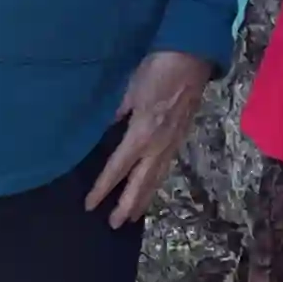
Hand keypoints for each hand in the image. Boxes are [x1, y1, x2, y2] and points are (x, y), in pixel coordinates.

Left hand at [87, 48, 218, 227]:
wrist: (193, 57)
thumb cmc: (157, 69)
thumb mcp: (129, 90)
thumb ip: (116, 114)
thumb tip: (103, 131)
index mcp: (142, 134)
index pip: (118, 168)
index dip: (103, 188)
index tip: (90, 205)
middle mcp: (158, 144)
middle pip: (141, 182)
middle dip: (127, 204)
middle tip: (115, 224)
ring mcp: (172, 142)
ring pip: (157, 177)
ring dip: (144, 198)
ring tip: (133, 215)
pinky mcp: (180, 136)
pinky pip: (166, 167)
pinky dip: (157, 181)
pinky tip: (152, 185)